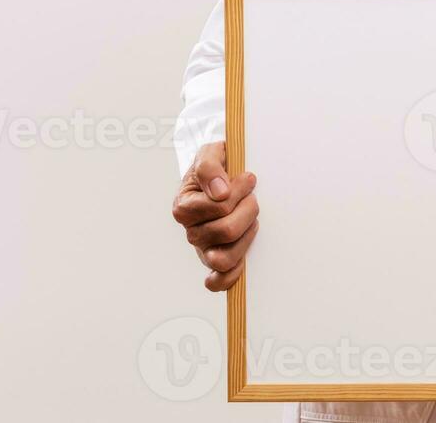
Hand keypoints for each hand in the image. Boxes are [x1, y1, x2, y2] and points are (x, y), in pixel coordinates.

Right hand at [171, 141, 259, 291]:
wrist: (220, 177)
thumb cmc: (216, 167)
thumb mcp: (210, 154)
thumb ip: (209, 167)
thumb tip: (220, 192)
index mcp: (184, 206)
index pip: (220, 205)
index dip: (240, 190)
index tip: (248, 177)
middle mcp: (190, 231)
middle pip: (227, 230)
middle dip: (249, 209)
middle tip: (251, 197)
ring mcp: (203, 248)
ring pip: (226, 258)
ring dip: (247, 235)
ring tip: (251, 218)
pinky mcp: (215, 262)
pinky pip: (218, 281)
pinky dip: (230, 276)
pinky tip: (243, 260)